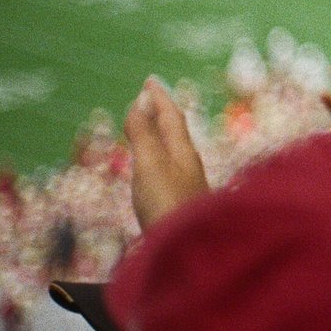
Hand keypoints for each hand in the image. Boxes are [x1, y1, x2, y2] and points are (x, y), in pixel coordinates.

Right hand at [124, 77, 208, 230]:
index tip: (150, 81)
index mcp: (181, 150)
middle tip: (152, 99)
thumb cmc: (167, 203)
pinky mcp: (182, 203)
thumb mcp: (150, 165)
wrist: (189, 249)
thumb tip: (140, 100)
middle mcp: (188, 164)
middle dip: (162, 112)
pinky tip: (159, 170)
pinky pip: (172, 169)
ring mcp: (187, 184)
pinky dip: (161, 157)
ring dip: (162, 134)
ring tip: (153, 128)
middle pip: (175, 131)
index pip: (171, 116)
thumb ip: (144, 135)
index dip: (159, 97)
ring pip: (175, 150)